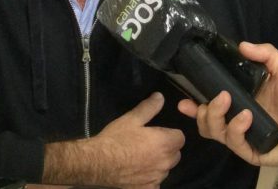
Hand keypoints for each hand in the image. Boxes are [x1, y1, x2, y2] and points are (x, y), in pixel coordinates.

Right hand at [43, 92, 184, 187]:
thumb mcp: (131, 119)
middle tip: (148, 145)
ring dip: (159, 164)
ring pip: (166, 169)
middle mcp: (165, 162)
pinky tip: (139, 173)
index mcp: (165, 143)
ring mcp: (157, 178)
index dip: (169, 134)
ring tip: (141, 158)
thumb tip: (160, 97)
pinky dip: (150, 179)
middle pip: (175, 154)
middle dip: (166, 149)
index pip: (180, 138)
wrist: (96, 162)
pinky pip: (156, 183)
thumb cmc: (115, 139)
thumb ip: (149, 108)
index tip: (158, 133)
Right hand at [177, 42, 277, 168]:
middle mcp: (239, 121)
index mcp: (242, 102)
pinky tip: (246, 117)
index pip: (212, 105)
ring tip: (226, 102)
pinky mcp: (252, 152)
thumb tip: (241, 44)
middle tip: (214, 98)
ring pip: (215, 133)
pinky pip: (234, 143)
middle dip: (202, 111)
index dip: (195, 103)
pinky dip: (236, 128)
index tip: (184, 97)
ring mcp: (244, 138)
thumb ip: (264, 54)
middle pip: (207, 122)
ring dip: (215, 117)